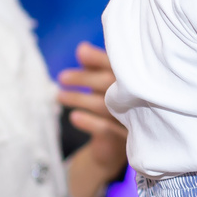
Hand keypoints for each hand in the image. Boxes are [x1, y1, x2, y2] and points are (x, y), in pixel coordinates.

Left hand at [57, 42, 127, 174]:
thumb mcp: (102, 85)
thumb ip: (95, 66)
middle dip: (84, 78)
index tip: (81, 52)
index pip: (117, 66)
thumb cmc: (109, 106)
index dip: (99, 58)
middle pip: (109, 83)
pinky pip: (104, 128)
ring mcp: (132, 120)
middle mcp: (137, 99)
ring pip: (104, 105)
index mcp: (134, 82)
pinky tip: (74, 117)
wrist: (113, 147)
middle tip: (62, 77)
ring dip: (79, 99)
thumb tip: (82, 48)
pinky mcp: (122, 140)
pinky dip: (88, 122)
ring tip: (59, 96)